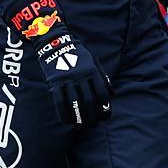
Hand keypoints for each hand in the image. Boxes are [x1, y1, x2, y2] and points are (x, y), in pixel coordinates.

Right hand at [7, 0, 109, 127]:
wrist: (54, 41)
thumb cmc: (77, 52)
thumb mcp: (93, 60)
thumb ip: (103, 77)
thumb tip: (112, 94)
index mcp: (92, 71)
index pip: (101, 94)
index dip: (105, 107)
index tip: (105, 116)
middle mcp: (80, 77)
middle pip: (89, 102)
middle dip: (93, 116)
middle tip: (94, 125)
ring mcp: (67, 80)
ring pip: (75, 104)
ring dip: (79, 118)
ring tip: (82, 126)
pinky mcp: (54, 82)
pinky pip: (60, 102)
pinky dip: (64, 114)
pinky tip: (67, 121)